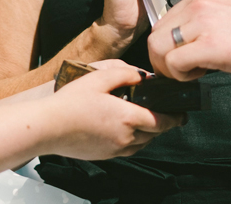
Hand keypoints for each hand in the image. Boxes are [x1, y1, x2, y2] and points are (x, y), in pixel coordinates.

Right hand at [43, 63, 183, 159]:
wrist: (48, 127)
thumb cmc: (71, 103)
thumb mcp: (99, 78)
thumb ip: (125, 74)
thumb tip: (142, 75)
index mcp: (128, 117)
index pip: (163, 121)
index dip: (176, 118)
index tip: (182, 115)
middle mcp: (126, 137)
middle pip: (154, 134)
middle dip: (162, 124)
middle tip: (164, 113)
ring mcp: (115, 149)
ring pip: (142, 143)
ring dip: (147, 133)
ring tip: (143, 119)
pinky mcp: (104, 156)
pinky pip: (127, 149)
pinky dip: (132, 140)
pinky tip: (123, 128)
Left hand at [148, 0, 230, 79]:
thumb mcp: (224, 17)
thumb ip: (199, 24)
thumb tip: (181, 46)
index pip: (163, 23)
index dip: (168, 46)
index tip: (181, 59)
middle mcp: (196, 5)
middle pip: (154, 36)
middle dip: (163, 59)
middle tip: (183, 70)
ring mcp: (201, 23)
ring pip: (158, 48)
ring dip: (170, 68)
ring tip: (194, 72)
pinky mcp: (208, 45)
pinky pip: (173, 63)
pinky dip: (182, 75)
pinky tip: (202, 73)